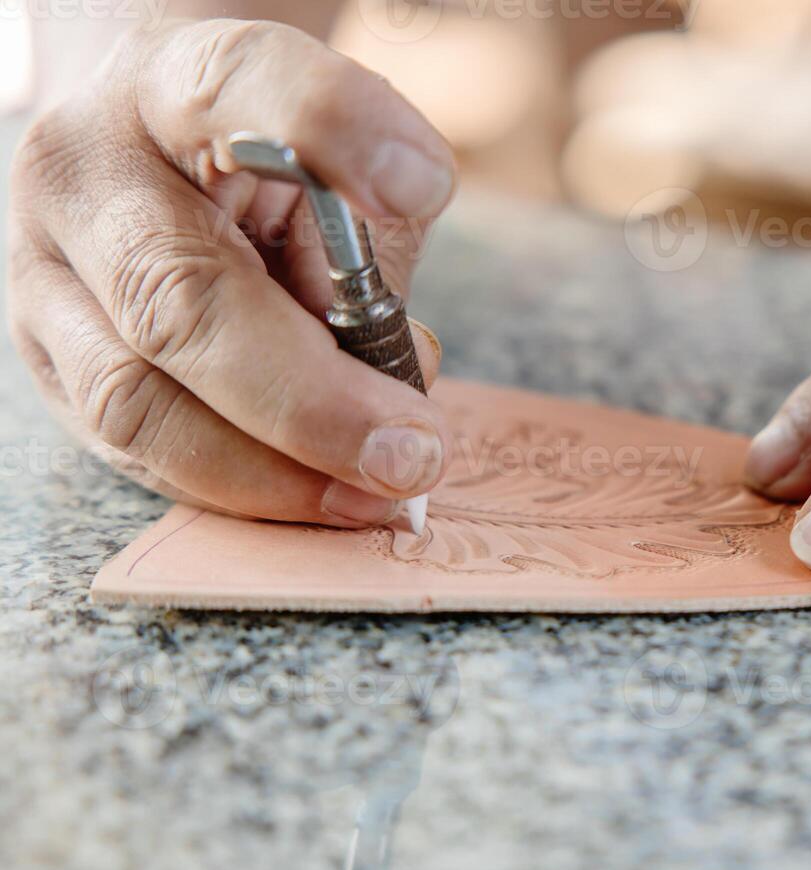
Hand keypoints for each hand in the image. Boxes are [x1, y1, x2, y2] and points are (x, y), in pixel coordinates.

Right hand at [8, 19, 455, 526]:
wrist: (154, 142)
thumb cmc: (274, 163)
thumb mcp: (345, 163)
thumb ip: (372, 244)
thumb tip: (395, 382)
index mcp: (171, 87)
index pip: (236, 85)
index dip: (329, 130)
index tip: (415, 182)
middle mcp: (85, 173)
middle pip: (178, 299)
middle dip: (310, 403)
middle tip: (411, 456)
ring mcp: (46, 272)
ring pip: (136, 402)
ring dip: (272, 474)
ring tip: (373, 494)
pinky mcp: (47, 357)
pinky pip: (136, 450)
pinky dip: (240, 486)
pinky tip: (316, 493)